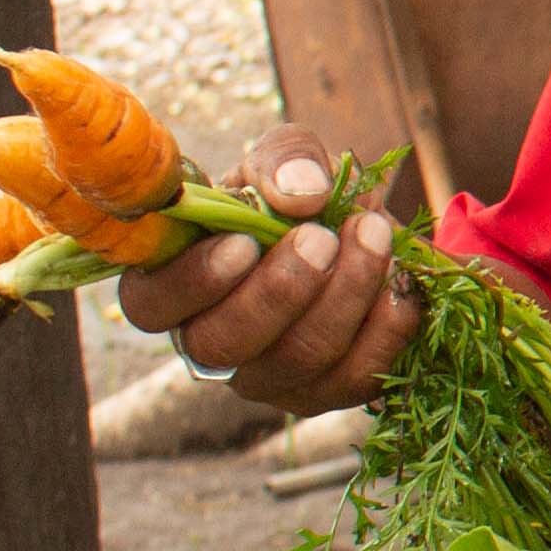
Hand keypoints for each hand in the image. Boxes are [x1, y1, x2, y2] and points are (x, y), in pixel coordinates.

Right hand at [116, 128, 418, 416]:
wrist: (372, 234)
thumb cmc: (307, 196)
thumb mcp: (291, 157)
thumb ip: (287, 160)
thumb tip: (300, 194)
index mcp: (179, 283)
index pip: (151, 305)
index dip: (193, 281)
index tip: (245, 242)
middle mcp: (213, 341)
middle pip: (221, 345)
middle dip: (279, 289)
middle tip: (322, 236)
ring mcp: (269, 377)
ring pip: (294, 361)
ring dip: (343, 293)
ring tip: (374, 235)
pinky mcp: (329, 392)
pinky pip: (354, 377)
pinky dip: (385, 324)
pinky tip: (399, 279)